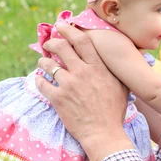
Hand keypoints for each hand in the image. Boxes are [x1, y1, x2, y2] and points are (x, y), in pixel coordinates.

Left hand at [35, 23, 132, 160]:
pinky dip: (39, 80)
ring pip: (48, 64)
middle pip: (61, 47)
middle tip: (48, 43)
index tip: (62, 26)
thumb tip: (118, 61)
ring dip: (43, 61)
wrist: (104, 134)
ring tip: (43, 62)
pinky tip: (40, 80)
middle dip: (52, 42)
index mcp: (98, 68)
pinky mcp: (58, 99)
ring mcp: (68, 85)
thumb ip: (115, 71)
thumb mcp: (121, 87)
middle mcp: (82, 73)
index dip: (69, 30)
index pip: (81, 41)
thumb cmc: (114, 112)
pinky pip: (42, 83)